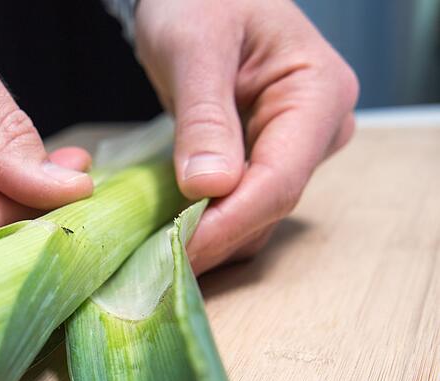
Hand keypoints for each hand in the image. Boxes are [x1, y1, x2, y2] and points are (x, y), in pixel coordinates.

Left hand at [135, 0, 358, 273]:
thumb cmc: (199, 0)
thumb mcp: (195, 49)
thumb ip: (204, 117)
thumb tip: (210, 188)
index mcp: (317, 93)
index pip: (280, 178)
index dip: (230, 222)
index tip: (181, 251)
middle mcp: (317, 128)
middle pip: (269, 203)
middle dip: (215, 235)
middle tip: (154, 264)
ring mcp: (292, 146)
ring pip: (256, 212)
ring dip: (208, 236)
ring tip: (153, 255)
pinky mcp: (263, 157)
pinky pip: (239, 203)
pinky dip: (205, 221)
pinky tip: (167, 233)